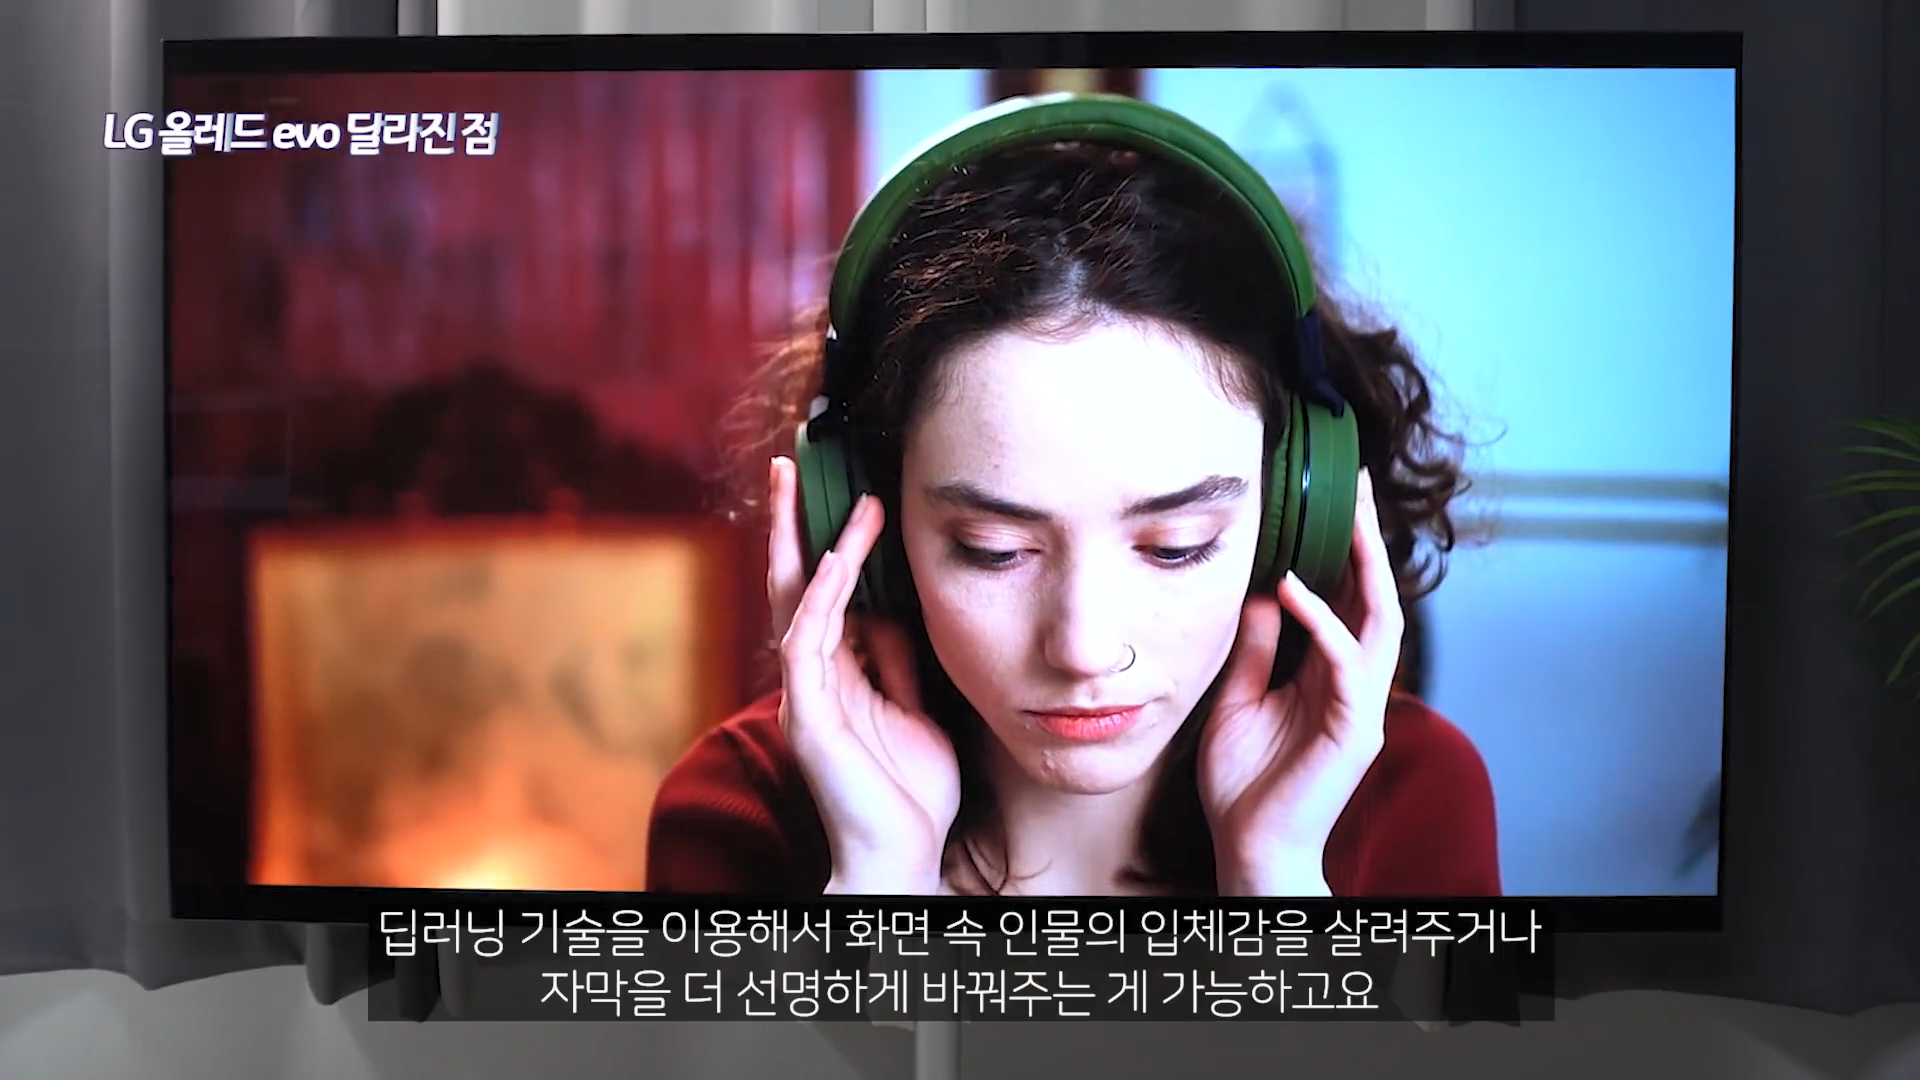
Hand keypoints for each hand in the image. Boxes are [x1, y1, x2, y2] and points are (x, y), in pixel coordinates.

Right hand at [765, 457, 960, 894]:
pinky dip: (821, 597)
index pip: (824, 593)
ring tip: (810, 487)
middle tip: (788, 463)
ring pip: (795, 601)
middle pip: (793, 584)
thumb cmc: (910, 791)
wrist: (903, 856)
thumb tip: (890, 609)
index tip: (849, 491)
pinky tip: (836, 558)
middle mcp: (811, 678)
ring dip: (806, 541)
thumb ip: (897, 660)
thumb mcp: (917, 706)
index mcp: (835, 675)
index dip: (830, 541)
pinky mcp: (808, 715)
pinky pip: (807, 642)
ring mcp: (805, 694)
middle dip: (789, 523)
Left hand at [1199, 468, 1403, 895]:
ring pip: (1379, 621)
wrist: (1249, 846)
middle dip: (1368, 540)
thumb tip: (1259, 592)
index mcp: (1329, 675)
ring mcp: (1362, 706)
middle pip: (1375, 597)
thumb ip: (1254, 649)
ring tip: (1346, 517)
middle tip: (1357, 484)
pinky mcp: (1355, 730)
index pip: (1347, 599)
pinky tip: (1294, 589)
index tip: (1330, 498)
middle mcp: (1355, 684)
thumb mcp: (1237, 698)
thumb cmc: (1243, 782)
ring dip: (1364, 567)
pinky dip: (1324, 622)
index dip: (1344, 551)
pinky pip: (1348, 663)